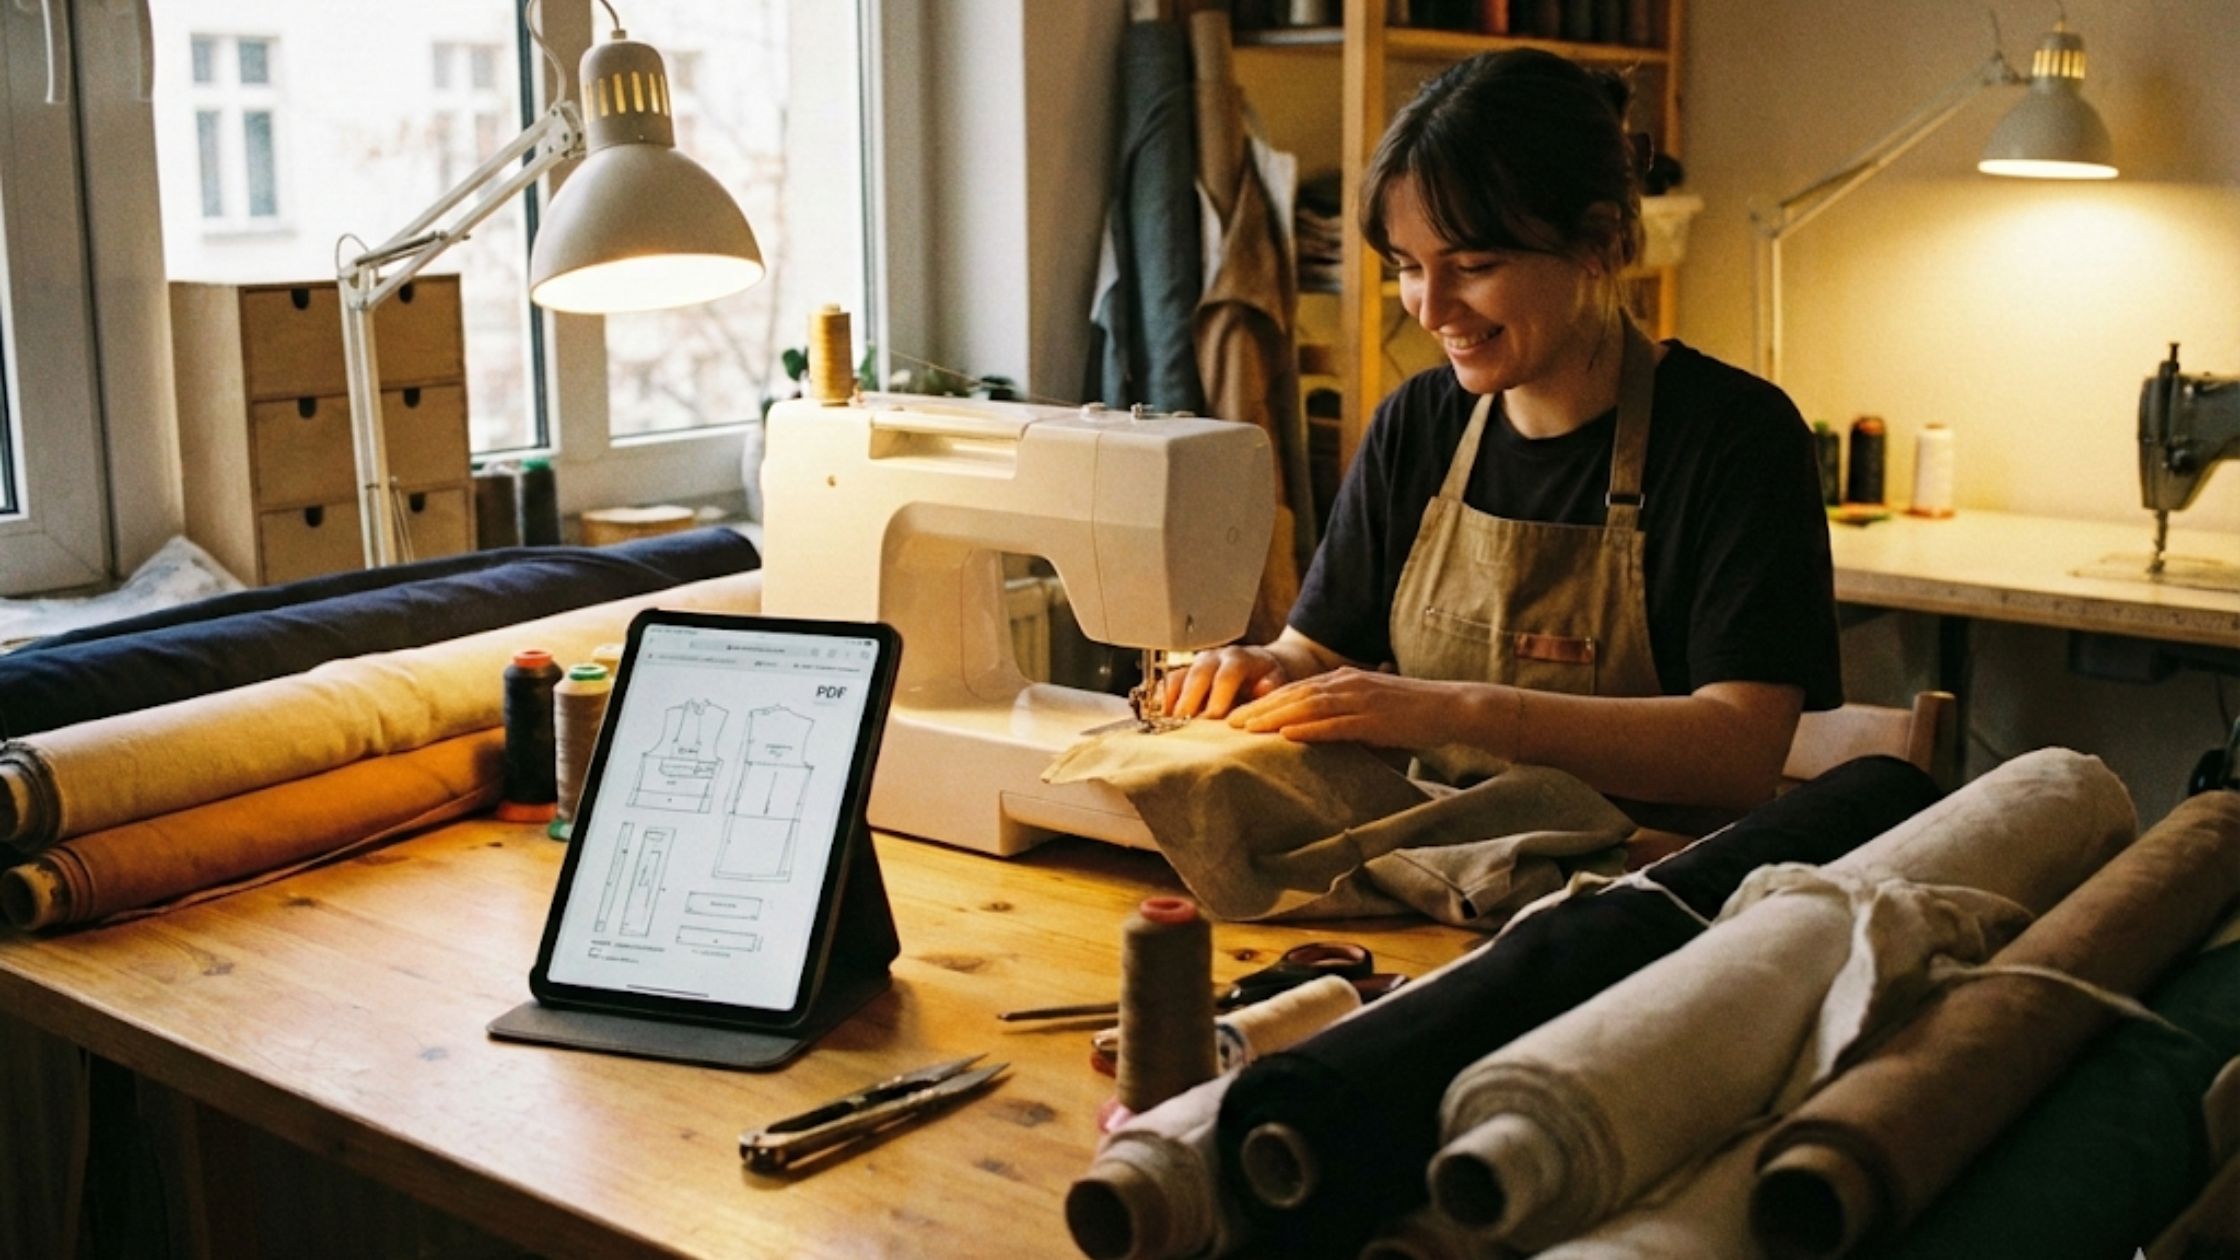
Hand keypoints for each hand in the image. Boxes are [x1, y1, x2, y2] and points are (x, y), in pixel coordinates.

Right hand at [1164, 645, 1290, 718]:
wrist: (1258, 666)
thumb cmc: (1267, 679)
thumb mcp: (1277, 681)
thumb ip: (1272, 687)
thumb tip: (1263, 689)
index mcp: (1240, 658)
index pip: (1228, 674)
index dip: (1220, 694)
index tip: (1214, 716)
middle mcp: (1214, 658)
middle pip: (1198, 674)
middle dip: (1190, 700)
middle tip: (1185, 723)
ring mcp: (1196, 665)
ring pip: (1179, 678)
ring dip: (1172, 701)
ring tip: (1168, 724)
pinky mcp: (1184, 674)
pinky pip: (1167, 684)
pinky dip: (1162, 701)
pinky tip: (1160, 719)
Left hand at [1227, 668, 1472, 747]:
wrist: (1450, 706)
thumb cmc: (1412, 712)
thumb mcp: (1371, 707)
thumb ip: (1343, 715)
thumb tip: (1316, 733)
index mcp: (1344, 679)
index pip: (1296, 688)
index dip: (1264, 700)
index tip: (1238, 713)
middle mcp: (1347, 683)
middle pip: (1294, 694)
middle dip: (1259, 708)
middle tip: (1229, 722)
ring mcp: (1360, 700)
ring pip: (1308, 706)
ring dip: (1275, 717)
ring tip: (1248, 729)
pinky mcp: (1374, 719)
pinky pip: (1336, 724)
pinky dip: (1309, 729)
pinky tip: (1288, 735)